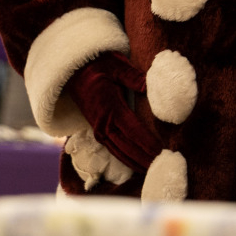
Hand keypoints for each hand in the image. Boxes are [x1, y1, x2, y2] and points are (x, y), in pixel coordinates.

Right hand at [63, 53, 160, 172]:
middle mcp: (104, 123)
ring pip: (119, 151)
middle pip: (128, 147)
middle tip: (163, 167)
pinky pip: (112, 149)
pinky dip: (124, 158)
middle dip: (145, 158)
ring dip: (135, 162)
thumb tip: (149, 85)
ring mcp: (98, 128)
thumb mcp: (116, 65)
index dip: (148, 144)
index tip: (163, 153)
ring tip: (152, 170)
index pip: (134, 131)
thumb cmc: (97, 65)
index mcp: (111, 108)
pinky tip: (135, 164)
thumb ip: (132, 76)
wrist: (72, 72)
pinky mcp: (96, 130)